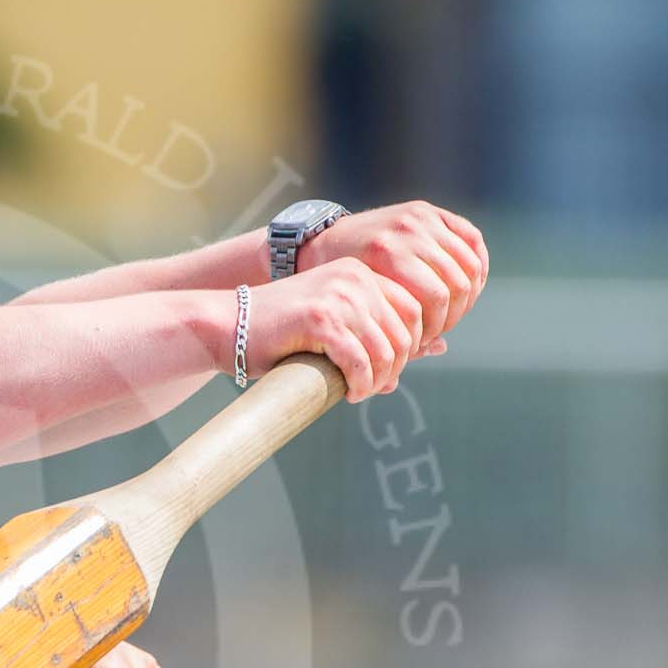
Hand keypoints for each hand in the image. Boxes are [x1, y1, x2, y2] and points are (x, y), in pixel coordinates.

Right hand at [242, 256, 424, 402]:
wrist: (226, 325)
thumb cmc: (280, 333)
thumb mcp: (339, 327)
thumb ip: (383, 332)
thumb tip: (440, 347)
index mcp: (362, 273)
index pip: (414, 309)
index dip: (411, 346)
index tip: (387, 369)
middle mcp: (354, 278)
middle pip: (406, 330)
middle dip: (398, 365)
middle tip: (376, 386)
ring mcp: (337, 296)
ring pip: (386, 348)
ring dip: (380, 379)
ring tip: (362, 391)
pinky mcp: (320, 319)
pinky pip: (359, 360)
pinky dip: (361, 384)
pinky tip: (350, 394)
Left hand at [298, 201, 487, 351]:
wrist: (321, 240)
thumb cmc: (337, 284)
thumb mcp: (356, 306)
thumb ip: (394, 327)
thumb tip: (440, 348)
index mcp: (385, 253)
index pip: (435, 299)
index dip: (436, 327)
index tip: (423, 342)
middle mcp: (406, 230)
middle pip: (455, 283)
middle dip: (451, 315)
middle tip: (437, 331)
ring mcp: (421, 218)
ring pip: (469, 264)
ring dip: (466, 296)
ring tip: (449, 313)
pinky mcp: (430, 212)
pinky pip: (472, 240)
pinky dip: (477, 267)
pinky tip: (465, 288)